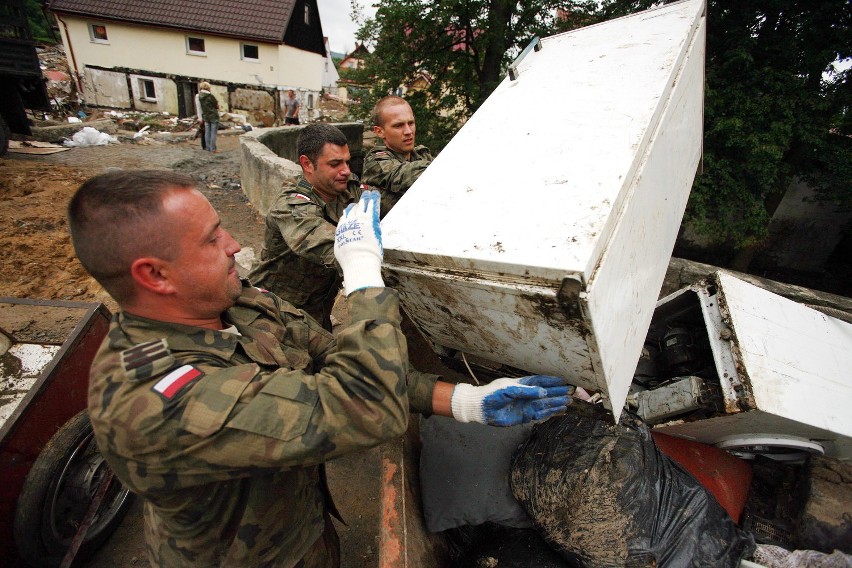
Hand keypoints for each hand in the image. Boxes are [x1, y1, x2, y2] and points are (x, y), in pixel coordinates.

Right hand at [334, 190, 383, 294]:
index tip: (351, 210)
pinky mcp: (371, 220)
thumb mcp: (340, 250)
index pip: (345, 217)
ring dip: (366, 199)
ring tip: (369, 193)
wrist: (359, 260)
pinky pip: (372, 207)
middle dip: (358, 204)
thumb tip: (343, 242)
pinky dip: (374, 200)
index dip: (349, 213)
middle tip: (362, 199)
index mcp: (341, 228)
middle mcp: (350, 222)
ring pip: (363, 206)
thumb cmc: (350, 260)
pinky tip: (375, 195)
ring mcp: (361, 220)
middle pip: (354, 210)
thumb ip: (342, 242)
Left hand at [450, 375, 570, 425]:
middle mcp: (526, 395)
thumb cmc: (492, 394)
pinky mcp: (524, 417)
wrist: (481, 408)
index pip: (540, 382)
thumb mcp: (509, 389)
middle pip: (546, 394)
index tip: (563, 381)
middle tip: (571, 392)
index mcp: (522, 385)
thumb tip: (544, 393)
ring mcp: (526, 406)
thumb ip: (527, 391)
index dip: (551, 381)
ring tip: (568, 402)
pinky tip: (559, 412)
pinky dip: (550, 414)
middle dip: (558, 393)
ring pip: (545, 405)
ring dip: (556, 404)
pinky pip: (540, 415)